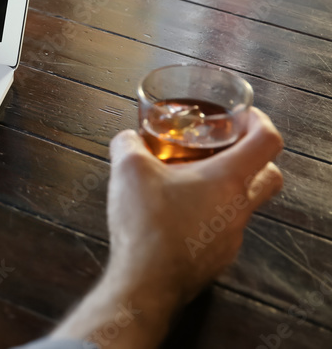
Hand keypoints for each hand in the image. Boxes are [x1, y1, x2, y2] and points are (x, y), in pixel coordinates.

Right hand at [51, 107, 283, 345]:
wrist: (146, 281)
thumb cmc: (146, 224)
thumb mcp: (127, 169)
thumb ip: (128, 144)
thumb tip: (127, 138)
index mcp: (228, 179)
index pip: (268, 142)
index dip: (260, 122)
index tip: (244, 116)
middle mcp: (239, 208)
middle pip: (269, 176)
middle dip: (254, 157)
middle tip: (225, 148)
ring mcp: (231, 236)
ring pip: (244, 204)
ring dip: (225, 188)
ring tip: (188, 181)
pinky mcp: (217, 257)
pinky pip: (222, 228)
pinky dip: (208, 214)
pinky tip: (175, 214)